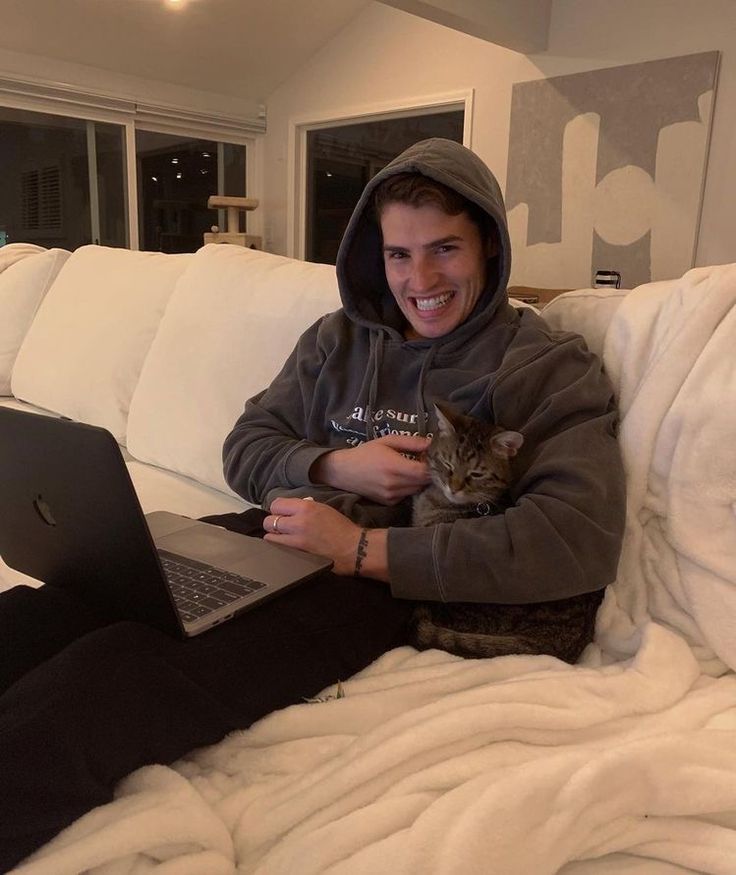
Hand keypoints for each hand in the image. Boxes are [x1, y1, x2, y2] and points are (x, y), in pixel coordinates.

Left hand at [264, 497, 364, 575]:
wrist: (354, 548)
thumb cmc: (342, 529)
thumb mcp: (323, 509)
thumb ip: (305, 507)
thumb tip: (289, 509)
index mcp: (306, 507)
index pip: (275, 505)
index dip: (277, 510)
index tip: (282, 514)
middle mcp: (298, 522)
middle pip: (269, 521)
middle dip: (273, 524)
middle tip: (281, 527)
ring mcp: (297, 540)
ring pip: (269, 537)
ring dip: (275, 537)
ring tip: (283, 539)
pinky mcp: (297, 555)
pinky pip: (278, 550)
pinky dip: (279, 548)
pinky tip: (287, 548)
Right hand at [311, 434, 430, 504]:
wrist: (344, 471)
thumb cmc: (366, 452)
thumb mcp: (388, 441)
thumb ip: (411, 442)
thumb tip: (432, 443)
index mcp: (394, 466)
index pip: (425, 471)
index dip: (434, 465)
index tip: (435, 458)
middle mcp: (394, 484)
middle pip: (424, 482)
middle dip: (429, 473)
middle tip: (427, 462)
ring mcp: (392, 496)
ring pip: (418, 490)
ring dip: (420, 481)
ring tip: (414, 469)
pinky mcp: (389, 502)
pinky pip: (408, 495)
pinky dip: (410, 487)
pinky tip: (403, 478)